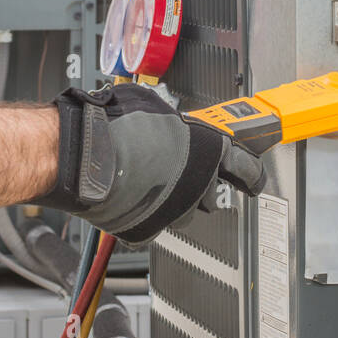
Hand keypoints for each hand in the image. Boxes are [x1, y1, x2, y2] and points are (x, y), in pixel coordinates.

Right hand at [32, 83, 266, 246]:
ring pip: (183, 210)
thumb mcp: (156, 107)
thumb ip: (176, 124)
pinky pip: (154, 223)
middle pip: (210, 191)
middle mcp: (198, 184)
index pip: (248, 168)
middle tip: (174, 166)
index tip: (252, 178)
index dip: (251, 173)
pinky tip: (130, 194)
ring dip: (171, 198)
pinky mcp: (148, 230)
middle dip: (197, 181)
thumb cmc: (116, 125)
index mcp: (210, 151)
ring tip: (145, 177)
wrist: (84, 153)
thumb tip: (172, 125)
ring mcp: (175, 211)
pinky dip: (145, 212)